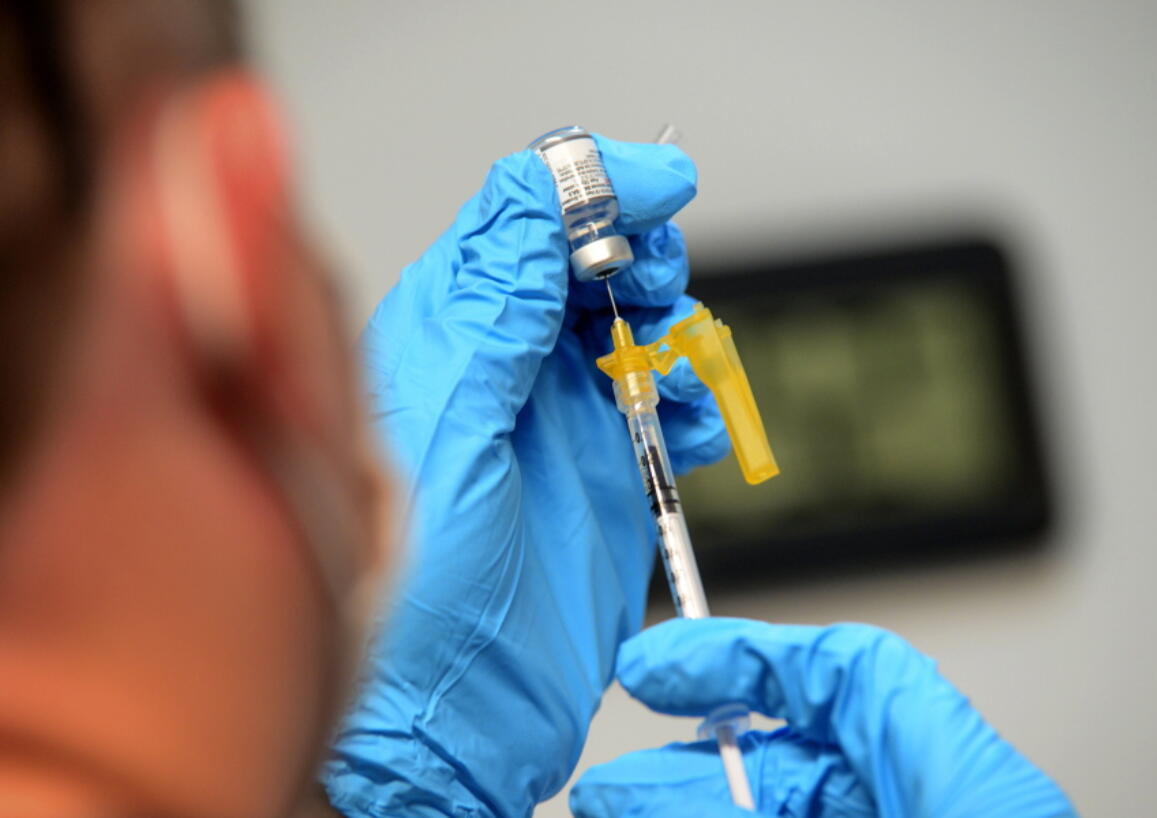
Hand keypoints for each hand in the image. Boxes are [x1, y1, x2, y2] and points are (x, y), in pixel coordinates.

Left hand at [321, 136, 728, 817]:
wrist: (443, 730)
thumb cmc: (410, 606)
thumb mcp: (448, 439)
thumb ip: (492, 318)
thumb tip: (536, 204)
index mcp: (441, 342)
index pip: (516, 218)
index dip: (590, 187)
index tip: (656, 187)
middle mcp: (497, 372)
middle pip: (580, 259)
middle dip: (635, 254)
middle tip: (656, 288)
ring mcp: (551, 422)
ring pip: (626, 325)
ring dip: (669, 328)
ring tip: (675, 368)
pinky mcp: (597, 474)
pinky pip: (657, 403)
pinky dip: (690, 398)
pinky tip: (691, 423)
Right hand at [571, 618, 1076, 817]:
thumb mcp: (869, 816)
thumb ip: (757, 798)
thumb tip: (635, 789)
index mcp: (968, 781)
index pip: (853, 671)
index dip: (745, 649)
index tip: (658, 663)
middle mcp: (931, 799)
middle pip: (803, 748)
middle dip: (696, 759)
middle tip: (611, 781)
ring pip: (787, 799)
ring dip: (694, 799)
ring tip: (612, 807)